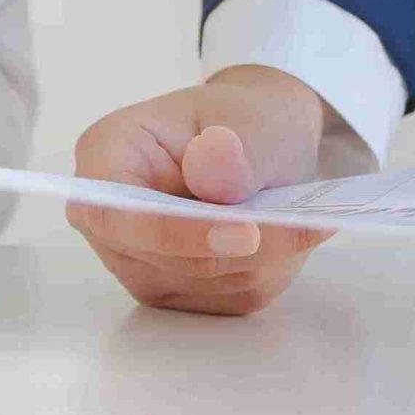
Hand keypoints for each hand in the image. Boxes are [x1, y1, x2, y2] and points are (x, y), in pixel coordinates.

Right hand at [68, 65, 331, 316]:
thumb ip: (234, 147)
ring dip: (264, 257)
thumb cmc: (244, 121)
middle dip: (241, 248)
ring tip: (302, 215)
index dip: (174, 232)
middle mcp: (111, 222)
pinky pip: (232, 297)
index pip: (116, 213)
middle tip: (308, 222)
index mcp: (106, 158)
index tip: (246, 232)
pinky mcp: (181, 293)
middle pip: (166, 259)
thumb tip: (212, 165)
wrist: (260, 146)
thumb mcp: (253, 117)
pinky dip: (271, 269)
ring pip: (208, 282)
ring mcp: (141, 263)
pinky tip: (290, 234)